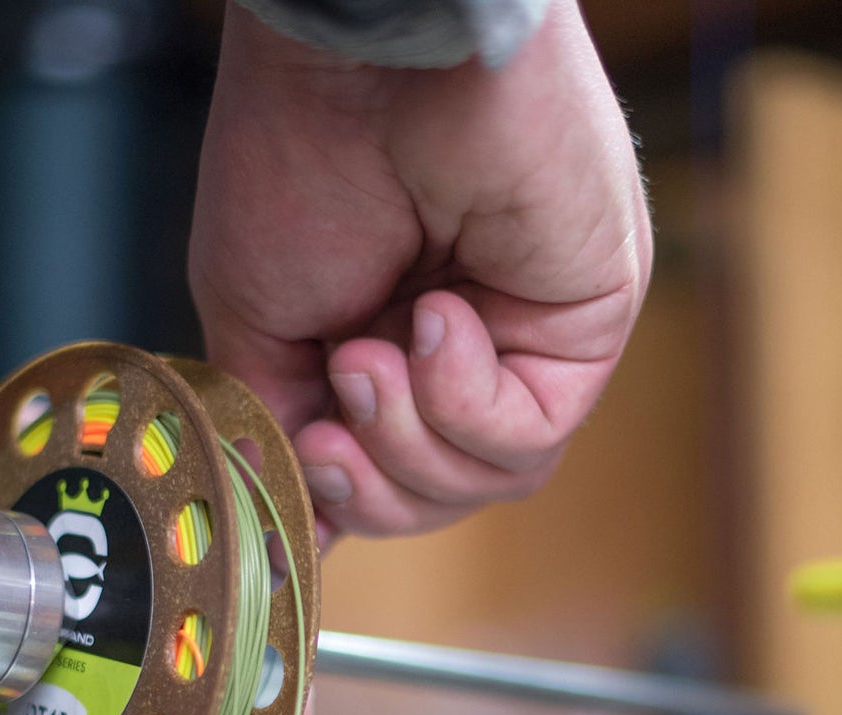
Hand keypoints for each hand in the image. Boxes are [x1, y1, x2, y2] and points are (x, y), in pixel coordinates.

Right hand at [189, 0, 651, 540]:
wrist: (363, 60)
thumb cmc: (298, 152)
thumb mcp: (256, 318)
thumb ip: (280, 423)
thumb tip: (295, 526)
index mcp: (382, 333)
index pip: (380, 470)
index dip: (338, 493)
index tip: (297, 462)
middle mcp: (461, 339)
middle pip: (435, 493)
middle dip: (372, 481)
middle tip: (330, 423)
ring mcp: (527, 335)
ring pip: (486, 480)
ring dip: (409, 439)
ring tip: (371, 352)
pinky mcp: (585, 325)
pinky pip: (531, 437)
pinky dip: (465, 398)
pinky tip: (439, 319)